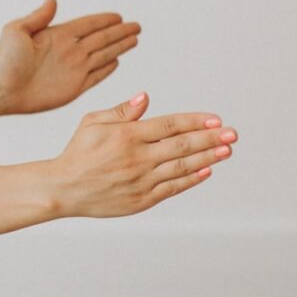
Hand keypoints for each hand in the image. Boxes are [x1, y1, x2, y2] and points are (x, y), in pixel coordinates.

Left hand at [0, 0, 142, 115]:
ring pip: (104, 55)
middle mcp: (68, 50)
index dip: (104, 20)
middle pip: (102, 38)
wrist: (1, 89)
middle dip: (120, 32)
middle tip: (136, 26)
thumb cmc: (4, 60)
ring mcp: (73, 69)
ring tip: (134, 39)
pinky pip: (96, 76)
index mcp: (57, 35)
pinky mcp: (75, 87)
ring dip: (119, 47)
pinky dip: (108, 69)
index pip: (88, 25)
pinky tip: (117, 61)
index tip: (119, 16)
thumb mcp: (16, 31)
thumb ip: (38, 16)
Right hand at [48, 91, 235, 218]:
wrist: (64, 188)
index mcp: (126, 136)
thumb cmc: (78, 152)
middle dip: (211, 139)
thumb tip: (146, 98)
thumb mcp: (92, 122)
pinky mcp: (143, 198)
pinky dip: (192, 178)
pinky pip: (174, 187)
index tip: (215, 120)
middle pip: (183, 145)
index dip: (196, 121)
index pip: (170, 125)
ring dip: (208, 157)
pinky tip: (206, 170)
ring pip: (183, 166)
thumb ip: (122, 111)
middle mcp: (138, 157)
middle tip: (233, 134)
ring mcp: (142, 179)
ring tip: (227, 150)